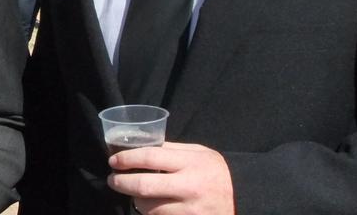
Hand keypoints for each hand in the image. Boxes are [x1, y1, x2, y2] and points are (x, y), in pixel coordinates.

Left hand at [108, 142, 234, 214]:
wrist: (243, 200)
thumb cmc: (217, 173)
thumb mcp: (200, 153)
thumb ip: (173, 150)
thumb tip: (140, 147)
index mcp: (191, 163)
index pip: (150, 157)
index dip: (127, 158)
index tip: (114, 161)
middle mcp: (189, 187)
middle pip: (144, 186)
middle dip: (121, 183)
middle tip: (113, 179)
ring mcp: (188, 210)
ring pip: (148, 208)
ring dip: (136, 200)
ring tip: (135, 193)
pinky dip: (150, 213)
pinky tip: (151, 206)